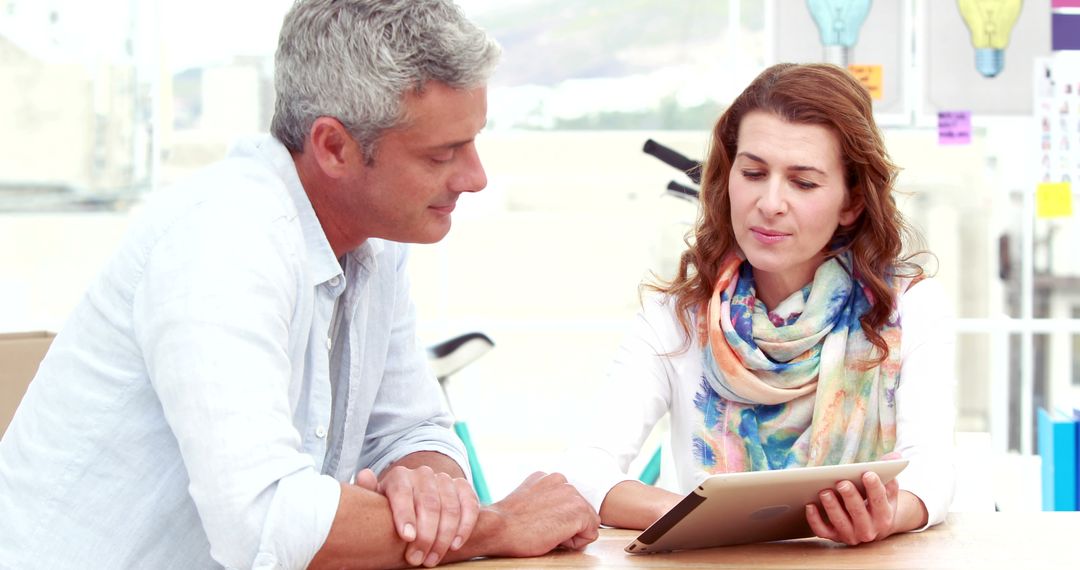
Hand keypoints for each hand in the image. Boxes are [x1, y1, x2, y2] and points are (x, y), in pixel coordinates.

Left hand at [359, 465, 479, 566]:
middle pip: (429, 504)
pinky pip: (470, 505)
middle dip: (425, 535)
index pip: (402, 493)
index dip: (405, 515)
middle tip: (417, 559)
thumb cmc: (391, 507)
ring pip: (450, 508)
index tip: (407, 537)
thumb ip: (369, 490)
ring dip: (444, 537)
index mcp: (399, 476)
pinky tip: (455, 545)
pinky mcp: (463, 487)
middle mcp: (423, 474)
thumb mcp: (377, 501)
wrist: (415, 498)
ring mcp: (444, 479)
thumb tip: (364, 475)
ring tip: (432, 559)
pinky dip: (465, 526)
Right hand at [485, 471, 600, 556]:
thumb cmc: (508, 522)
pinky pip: (590, 534)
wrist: (498, 528)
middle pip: (580, 511)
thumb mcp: (528, 500)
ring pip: (587, 522)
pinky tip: (553, 536)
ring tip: (546, 531)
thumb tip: (555, 511)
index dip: (557, 518)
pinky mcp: (578, 510)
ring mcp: (571, 494)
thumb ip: (545, 498)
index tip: (538, 520)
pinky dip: (575, 542)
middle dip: (567, 524)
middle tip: (541, 528)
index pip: (568, 503)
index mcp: (549, 477)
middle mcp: (562, 480)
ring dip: (571, 532)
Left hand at [805, 452, 902, 545]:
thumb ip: (889, 471)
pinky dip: (815, 520)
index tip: (868, 473)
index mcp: (884, 516)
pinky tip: (810, 506)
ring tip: (824, 492)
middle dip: (851, 497)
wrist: (874, 527)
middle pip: (859, 513)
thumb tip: (896, 456)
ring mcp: (851, 535)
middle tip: (842, 483)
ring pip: (840, 523)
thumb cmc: (878, 502)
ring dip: (832, 507)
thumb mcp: (887, 489)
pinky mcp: (835, 537)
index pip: (880, 501)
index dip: (874, 488)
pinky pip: (823, 531)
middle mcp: (869, 529)